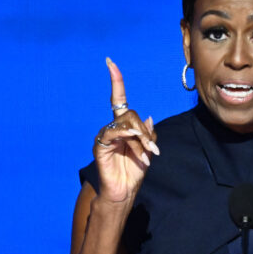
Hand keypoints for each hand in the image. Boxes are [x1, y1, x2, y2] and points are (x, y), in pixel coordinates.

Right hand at [92, 57, 159, 203]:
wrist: (124, 191)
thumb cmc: (134, 170)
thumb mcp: (147, 149)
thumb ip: (148, 133)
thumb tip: (148, 118)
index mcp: (123, 126)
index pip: (118, 99)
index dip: (116, 81)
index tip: (110, 62)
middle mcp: (113, 128)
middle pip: (129, 115)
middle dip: (144, 132)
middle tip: (152, 150)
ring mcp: (105, 136)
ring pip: (125, 124)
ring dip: (139, 139)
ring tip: (146, 155)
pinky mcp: (100, 146)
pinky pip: (113, 133)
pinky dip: (127, 137)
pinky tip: (135, 147)